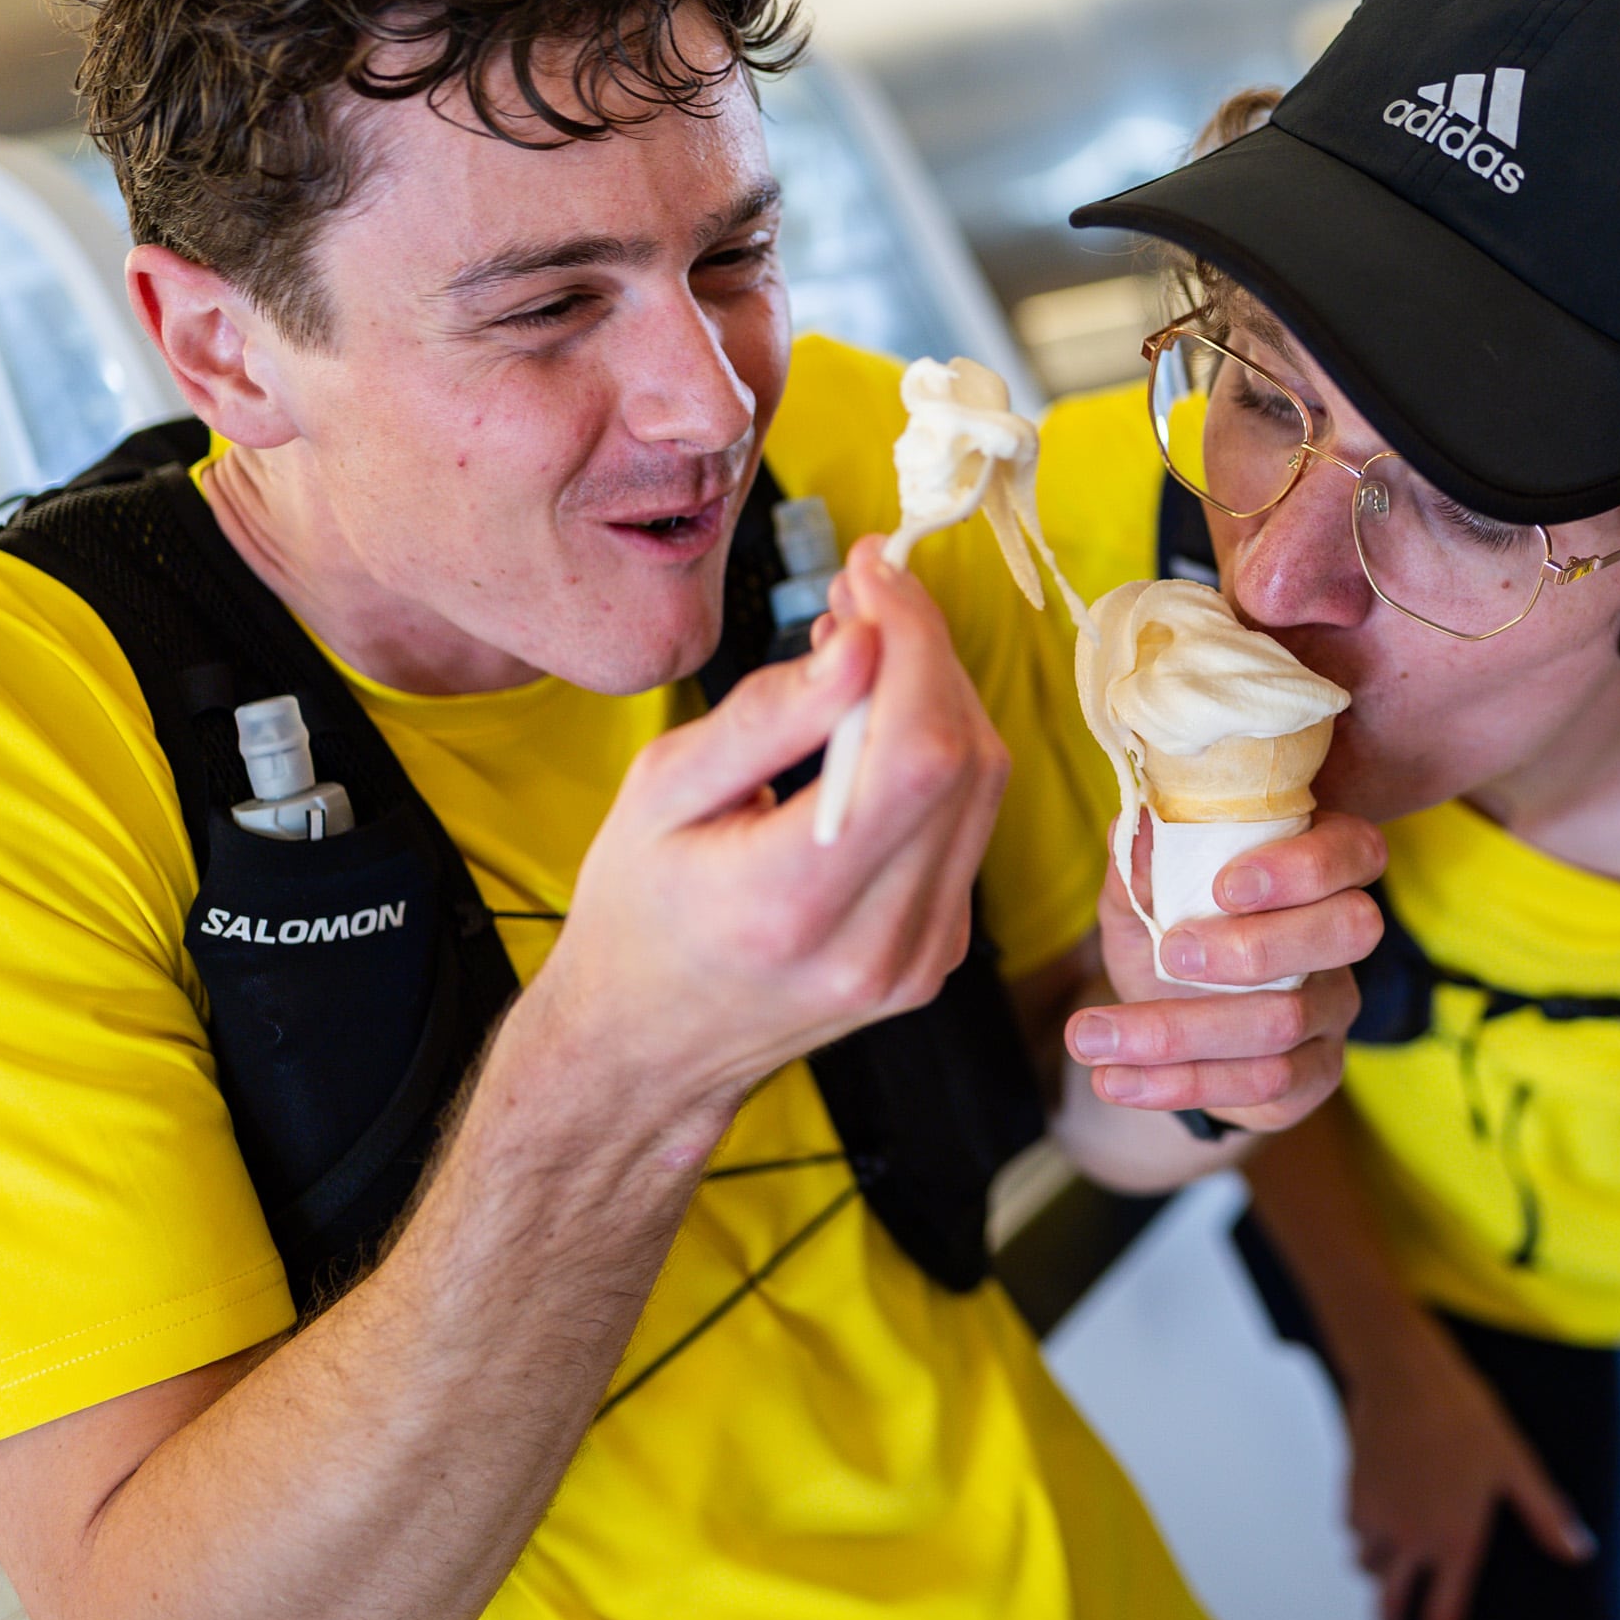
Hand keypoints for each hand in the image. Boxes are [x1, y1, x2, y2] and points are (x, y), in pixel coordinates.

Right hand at [544, 539, 1010, 1108]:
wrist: (649, 1047)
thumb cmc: (636, 912)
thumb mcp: (660, 793)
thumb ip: (766, 715)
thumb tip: (862, 636)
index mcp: (791, 904)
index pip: (915, 752)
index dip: (913, 640)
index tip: (872, 572)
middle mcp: (873, 943)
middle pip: (964, 760)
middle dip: (926, 650)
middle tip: (864, 593)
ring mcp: (919, 959)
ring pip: (983, 784)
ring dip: (937, 692)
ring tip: (863, 648)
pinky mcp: (938, 952)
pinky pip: (968, 821)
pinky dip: (937, 750)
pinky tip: (876, 721)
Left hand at [1063, 813, 1381, 1130]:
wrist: (1170, 1026)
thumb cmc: (1170, 941)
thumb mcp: (1147, 902)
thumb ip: (1139, 866)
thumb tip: (1131, 824)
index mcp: (1316, 869)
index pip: (1353, 851)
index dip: (1301, 867)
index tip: (1223, 886)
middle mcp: (1342, 936)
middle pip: (1346, 932)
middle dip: (1255, 946)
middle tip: (1170, 954)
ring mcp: (1337, 1008)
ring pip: (1286, 1021)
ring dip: (1179, 1031)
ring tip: (1090, 1035)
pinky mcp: (1318, 1072)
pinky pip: (1265, 1083)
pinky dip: (1179, 1083)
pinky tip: (1114, 1079)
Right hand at [1344, 1319, 1593, 1619]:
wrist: (1403, 1376)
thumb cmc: (1465, 1416)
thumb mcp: (1517, 1463)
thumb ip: (1545, 1514)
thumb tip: (1578, 1552)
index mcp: (1454, 1539)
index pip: (1443, 1610)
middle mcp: (1410, 1537)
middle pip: (1389, 1600)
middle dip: (1392, 1614)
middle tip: (1395, 1618)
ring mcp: (1376, 1516)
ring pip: (1365, 1564)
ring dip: (1377, 1567)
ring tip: (1387, 1561)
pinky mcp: (1352, 1491)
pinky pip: (1350, 1527)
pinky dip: (1360, 1529)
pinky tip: (1373, 1515)